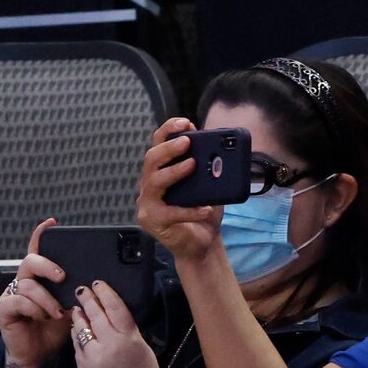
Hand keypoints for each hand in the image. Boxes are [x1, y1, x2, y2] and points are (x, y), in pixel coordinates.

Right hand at [0, 219, 72, 367]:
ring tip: (57, 313)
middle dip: (48, 266)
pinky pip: (18, 301)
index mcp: (39, 278)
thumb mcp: (69, 307)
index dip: (42, 234)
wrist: (39, 355)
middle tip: (62, 277)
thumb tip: (93, 281)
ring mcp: (12, 294)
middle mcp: (23, 281)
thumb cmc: (53, 330)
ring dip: (46, 298)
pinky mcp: (4, 309)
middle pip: (31, 261)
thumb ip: (74, 293)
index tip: (53, 223)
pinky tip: (42, 317)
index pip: (38, 250)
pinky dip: (33, 308)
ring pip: (27, 284)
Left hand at [67, 279, 164, 367]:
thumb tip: (111, 313)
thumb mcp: (141, 347)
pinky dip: (77, 337)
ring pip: (81, 330)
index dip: (105, 293)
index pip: (114, 308)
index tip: (97, 284)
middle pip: (95, 315)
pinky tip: (77, 331)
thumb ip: (126, 330)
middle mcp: (109, 345)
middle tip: (82, 290)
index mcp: (128, 338)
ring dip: (79, 317)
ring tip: (77, 309)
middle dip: (87, 300)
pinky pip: (77, 347)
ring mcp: (93, 357)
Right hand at [135, 118, 224, 264]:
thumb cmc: (202, 214)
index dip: (168, 130)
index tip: (185, 122)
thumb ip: (209, 172)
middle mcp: (149, 184)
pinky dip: (190, 210)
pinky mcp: (152, 221)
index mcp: (160, 172)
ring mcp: (148, 203)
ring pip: (155, 181)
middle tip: (187, 141)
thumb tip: (220, 154)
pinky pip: (170, 212)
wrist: (201, 245)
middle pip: (151, 159)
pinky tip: (205, 208)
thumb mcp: (208, 188)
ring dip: (174, 170)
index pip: (158, 144)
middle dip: (169, 147)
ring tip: (192, 165)